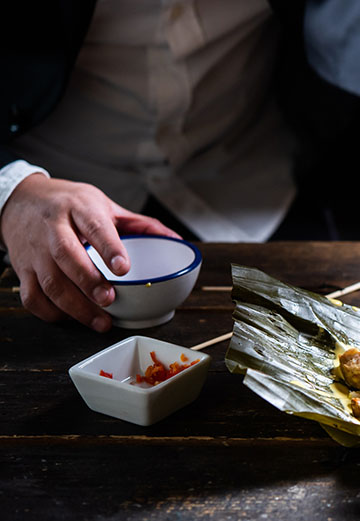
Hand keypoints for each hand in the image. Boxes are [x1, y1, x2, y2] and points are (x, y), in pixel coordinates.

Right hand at [0, 174, 178, 331]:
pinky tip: (72, 318)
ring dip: (75, 305)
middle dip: (89, 281)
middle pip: (67, 255)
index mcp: (80, 208)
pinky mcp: (23, 269)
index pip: (95, 227)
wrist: (22, 200)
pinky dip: (51, 312)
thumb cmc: (70, 205)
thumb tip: (176, 239)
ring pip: (49, 281)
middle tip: (110, 300)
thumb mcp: (105, 205)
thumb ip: (141, 224)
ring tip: (100, 320)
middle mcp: (54, 228)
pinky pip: (32, 296)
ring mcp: (35, 250)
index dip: (110, 248)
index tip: (124, 268)